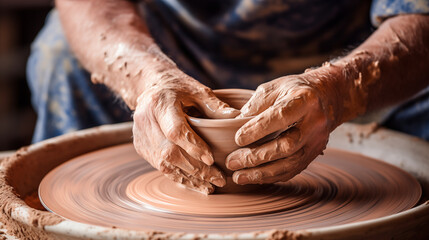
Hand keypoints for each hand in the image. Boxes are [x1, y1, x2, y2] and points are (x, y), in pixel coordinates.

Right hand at [133, 69, 239, 193]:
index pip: (175, 130)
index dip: (193, 147)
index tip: (212, 159)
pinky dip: (180, 177)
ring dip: (189, 177)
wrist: (150, 87)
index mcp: (160, 103)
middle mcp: (146, 120)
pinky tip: (197, 184)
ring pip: (164, 164)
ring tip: (211, 186)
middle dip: (196, 169)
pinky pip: (160, 168)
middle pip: (169, 152)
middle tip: (219, 179)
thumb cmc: (178, 88)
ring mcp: (141, 136)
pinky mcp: (141, 148)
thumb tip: (238, 119)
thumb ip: (216, 106)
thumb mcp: (198, 90)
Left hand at [226, 67, 344, 184]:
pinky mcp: (315, 154)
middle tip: (232, 162)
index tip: (237, 138)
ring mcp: (317, 141)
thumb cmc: (293, 90)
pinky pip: (293, 170)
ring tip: (239, 176)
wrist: (327, 97)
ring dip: (262, 173)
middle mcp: (315, 122)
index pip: (281, 117)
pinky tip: (254, 177)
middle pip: (286, 146)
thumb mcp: (274, 88)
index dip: (258, 130)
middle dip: (257, 157)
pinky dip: (272, 176)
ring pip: (290, 163)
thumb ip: (255, 105)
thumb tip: (234, 125)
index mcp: (304, 100)